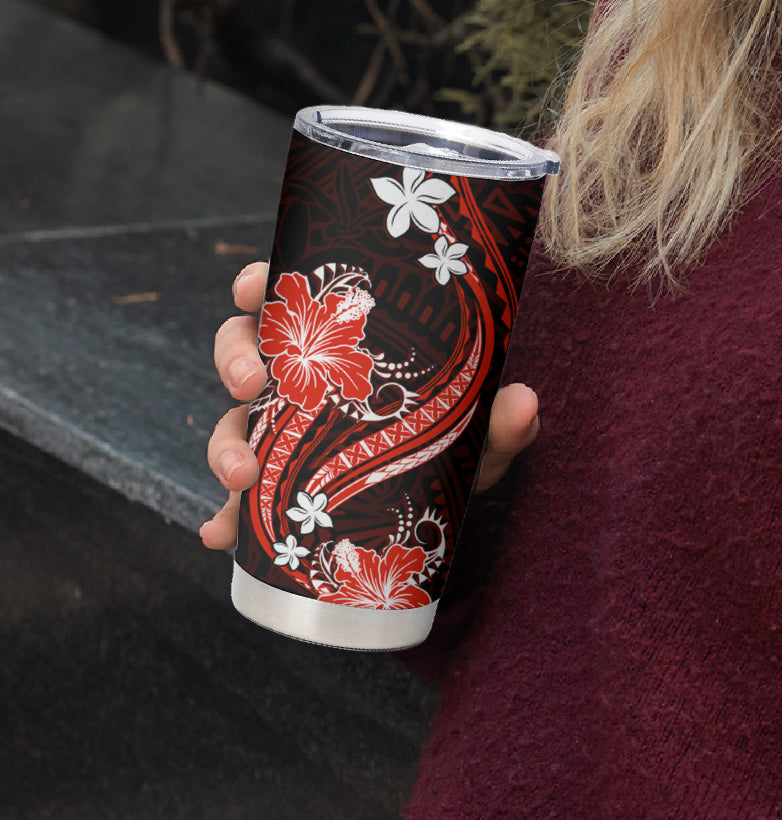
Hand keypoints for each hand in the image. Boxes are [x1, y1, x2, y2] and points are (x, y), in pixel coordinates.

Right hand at [198, 262, 539, 548]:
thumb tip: (524, 403)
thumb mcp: (480, 430)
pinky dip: (224, 517)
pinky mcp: (279, 487)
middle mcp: (304, 378)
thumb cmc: (457, 440)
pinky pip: (239, 500)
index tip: (252, 287)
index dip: (258, 284)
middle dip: (234, 361)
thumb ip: (501, 420)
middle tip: (251, 383)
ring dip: (224, 444)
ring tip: (239, 475)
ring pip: (232, 422)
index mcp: (343, 341)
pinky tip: (219, 535)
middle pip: (243, 350)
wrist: (449, 500)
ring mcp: (285, 432)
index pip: (291, 298)